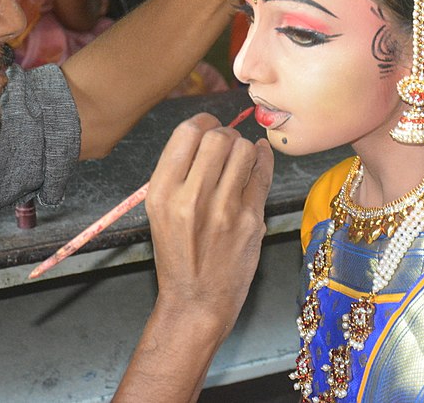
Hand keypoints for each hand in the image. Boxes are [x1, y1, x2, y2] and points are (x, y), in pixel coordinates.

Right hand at [145, 113, 273, 331]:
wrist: (196, 300)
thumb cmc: (178, 254)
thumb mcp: (160, 211)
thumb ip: (179, 172)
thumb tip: (206, 132)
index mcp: (162, 192)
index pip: (186, 133)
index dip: (202, 122)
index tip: (208, 127)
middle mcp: (190, 198)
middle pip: (217, 137)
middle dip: (225, 134)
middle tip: (227, 144)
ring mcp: (224, 210)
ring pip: (244, 151)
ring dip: (244, 148)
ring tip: (239, 160)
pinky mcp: (251, 221)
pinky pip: (263, 174)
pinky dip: (263, 159)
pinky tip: (259, 157)